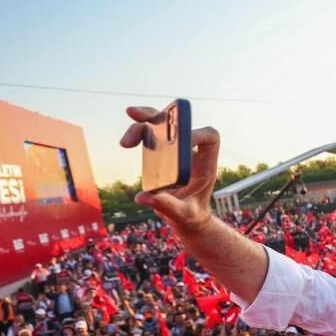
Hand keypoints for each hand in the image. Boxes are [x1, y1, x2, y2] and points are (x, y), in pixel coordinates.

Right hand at [122, 107, 219, 235]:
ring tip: (126, 141)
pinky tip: (126, 142)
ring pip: (162, 125)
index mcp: (206, 165)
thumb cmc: (191, 216)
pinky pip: (151, 134)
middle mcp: (192, 153)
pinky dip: (138, 133)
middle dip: (161, 117)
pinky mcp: (162, 153)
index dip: (196, 133)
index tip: (177, 143)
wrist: (187, 218)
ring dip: (143, 124)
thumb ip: (168, 206)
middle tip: (140, 119)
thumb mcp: (183, 214)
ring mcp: (176, 150)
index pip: (209, 137)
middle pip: (180, 123)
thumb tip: (144, 198)